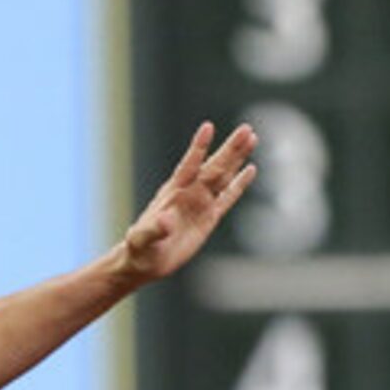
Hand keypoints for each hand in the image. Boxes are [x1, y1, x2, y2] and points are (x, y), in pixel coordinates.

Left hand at [115, 120, 257, 287]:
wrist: (143, 263)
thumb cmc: (138, 250)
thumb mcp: (142, 241)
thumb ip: (154, 230)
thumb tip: (166, 221)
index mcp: (172, 193)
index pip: (188, 166)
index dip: (198, 148)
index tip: (208, 127)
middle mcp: (189, 193)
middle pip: (214, 167)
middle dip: (229, 149)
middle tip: (246, 129)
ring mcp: (200, 204)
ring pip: (224, 176)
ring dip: (237, 158)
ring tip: (252, 137)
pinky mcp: (209, 218)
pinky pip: (228, 197)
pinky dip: (240, 184)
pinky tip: (250, 169)